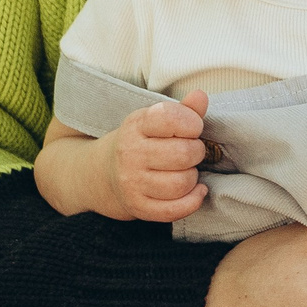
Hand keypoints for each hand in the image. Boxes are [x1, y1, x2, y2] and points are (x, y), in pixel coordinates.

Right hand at [97, 90, 209, 223]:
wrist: (105, 174)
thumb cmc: (142, 142)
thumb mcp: (157, 121)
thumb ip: (184, 109)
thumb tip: (200, 96)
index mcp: (136, 125)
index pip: (170, 118)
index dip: (192, 123)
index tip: (192, 128)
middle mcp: (130, 153)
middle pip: (183, 154)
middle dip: (197, 152)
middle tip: (192, 152)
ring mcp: (131, 182)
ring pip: (181, 183)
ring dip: (193, 177)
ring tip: (187, 171)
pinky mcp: (137, 207)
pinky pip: (174, 210)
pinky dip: (193, 201)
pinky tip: (196, 191)